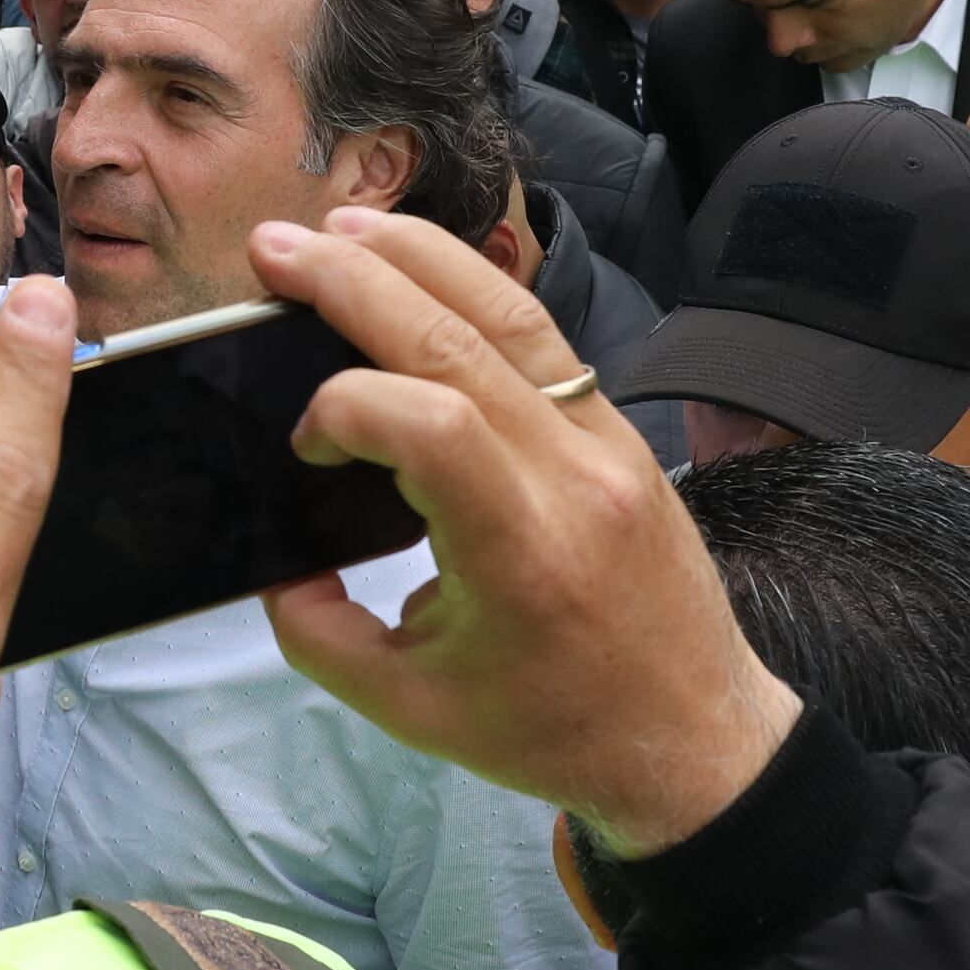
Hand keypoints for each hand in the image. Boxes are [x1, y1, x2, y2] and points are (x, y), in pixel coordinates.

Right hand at [251, 208, 798, 853]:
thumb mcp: (412, 709)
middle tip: (273, 250)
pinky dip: (475, 289)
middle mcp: (574, 478)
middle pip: (461, 338)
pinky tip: (421, 269)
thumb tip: (274, 561)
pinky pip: (545, 337)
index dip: (345, 409)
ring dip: (419, 256)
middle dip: (356, 279)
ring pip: (513, 312)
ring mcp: (609, 443)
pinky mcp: (622, 431)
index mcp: (521, 555)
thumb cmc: (557, 732)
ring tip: (341, 229)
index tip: (307, 445)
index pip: (431, 422)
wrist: (695, 740)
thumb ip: (320, 636)